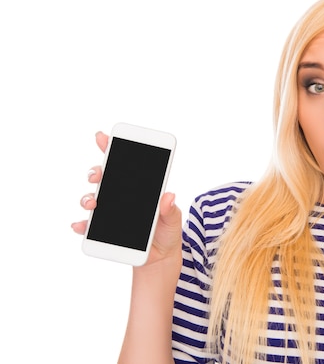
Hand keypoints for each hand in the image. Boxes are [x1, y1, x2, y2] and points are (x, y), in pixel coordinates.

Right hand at [71, 131, 181, 265]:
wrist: (161, 256)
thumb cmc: (168, 231)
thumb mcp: (173, 219)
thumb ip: (170, 209)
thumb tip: (168, 197)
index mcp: (139, 188)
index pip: (124, 164)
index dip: (112, 148)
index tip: (102, 137)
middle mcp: (121, 197)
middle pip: (103, 178)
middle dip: (97, 172)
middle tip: (98, 174)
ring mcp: (110, 212)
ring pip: (92, 198)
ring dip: (88, 197)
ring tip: (93, 203)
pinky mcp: (104, 231)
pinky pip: (88, 226)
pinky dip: (82, 225)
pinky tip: (80, 225)